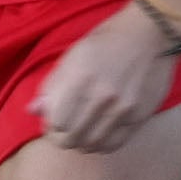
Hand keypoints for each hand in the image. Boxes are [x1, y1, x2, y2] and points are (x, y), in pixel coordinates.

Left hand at [30, 5, 179, 155]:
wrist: (147, 34)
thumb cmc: (104, 43)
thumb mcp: (72, 56)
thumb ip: (52, 86)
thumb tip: (33, 111)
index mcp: (80, 77)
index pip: (56, 122)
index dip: (50, 125)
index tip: (52, 121)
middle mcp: (101, 95)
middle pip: (71, 137)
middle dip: (61, 137)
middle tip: (64, 130)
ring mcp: (122, 108)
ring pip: (91, 144)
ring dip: (81, 142)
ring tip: (80, 131)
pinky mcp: (138, 115)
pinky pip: (113, 144)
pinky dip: (100, 144)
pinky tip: (97, 134)